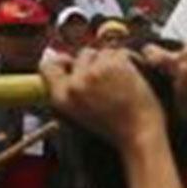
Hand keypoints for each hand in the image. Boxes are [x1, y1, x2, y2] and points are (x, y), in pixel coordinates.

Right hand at [41, 49, 162, 146]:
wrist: (138, 135)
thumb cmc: (113, 128)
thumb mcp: (79, 113)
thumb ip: (68, 87)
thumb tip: (58, 55)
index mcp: (61, 98)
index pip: (48, 66)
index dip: (61, 61)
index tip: (71, 62)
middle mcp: (74, 84)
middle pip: (83, 55)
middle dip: (97, 63)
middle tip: (110, 83)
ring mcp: (94, 72)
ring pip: (103, 52)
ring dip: (114, 63)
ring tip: (123, 84)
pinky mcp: (115, 65)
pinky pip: (121, 53)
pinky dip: (130, 61)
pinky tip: (134, 79)